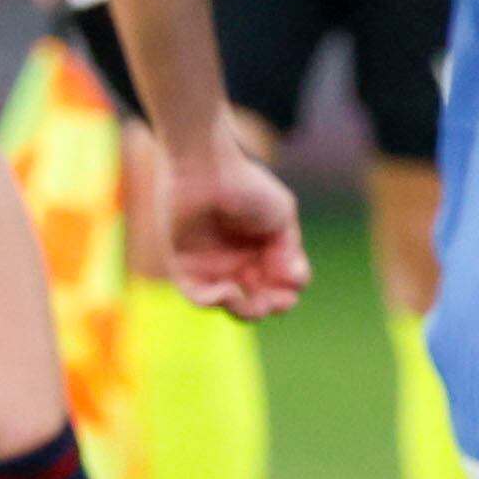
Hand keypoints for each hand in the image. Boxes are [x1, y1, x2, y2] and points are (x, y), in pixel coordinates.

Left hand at [167, 136, 309, 318]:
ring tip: (247, 299)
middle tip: (274, 302)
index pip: (279, 286)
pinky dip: (213, 300)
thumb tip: (295, 283)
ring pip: (229, 303)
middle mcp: (238, 262)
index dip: (287, 293)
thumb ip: (289, 252)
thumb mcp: (282, 216)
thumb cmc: (247, 186)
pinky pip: (198, 295)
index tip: (291, 285)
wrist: (206, 169)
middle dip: (268, 306)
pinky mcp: (183, 266)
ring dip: (242, 309)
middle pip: (256, 301)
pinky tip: (228, 290)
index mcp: (263, 251)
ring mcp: (210, 266)